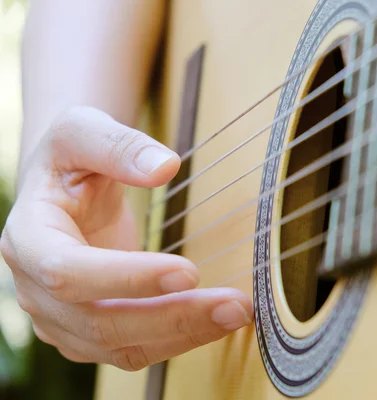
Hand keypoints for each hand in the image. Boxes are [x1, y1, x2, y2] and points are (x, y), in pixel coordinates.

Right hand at [0, 107, 252, 370]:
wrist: (66, 189)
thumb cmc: (70, 159)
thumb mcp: (83, 132)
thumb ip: (118, 146)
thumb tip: (166, 167)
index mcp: (29, 239)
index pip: (69, 272)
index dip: (127, 278)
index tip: (188, 271)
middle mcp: (38, 290)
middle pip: (102, 323)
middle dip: (173, 317)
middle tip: (234, 305)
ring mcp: (63, 318)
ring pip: (121, 348)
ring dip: (184, 335)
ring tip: (237, 314)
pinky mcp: (90, 330)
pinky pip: (134, 349)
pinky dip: (178, 340)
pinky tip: (215, 321)